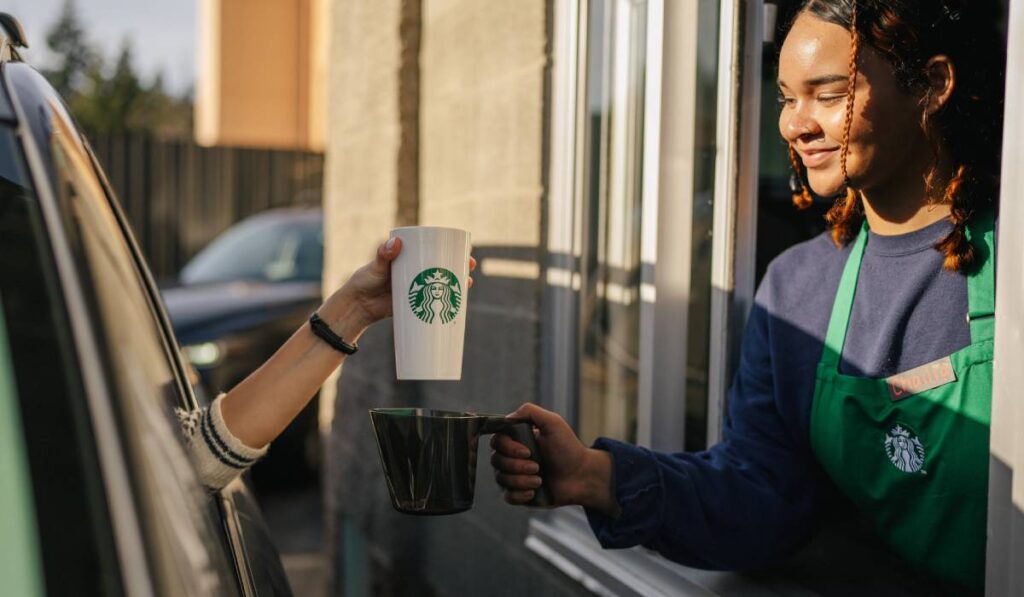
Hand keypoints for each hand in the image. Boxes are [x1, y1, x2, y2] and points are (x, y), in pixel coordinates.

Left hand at [320, 237, 476, 339]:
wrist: (358, 307)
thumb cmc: (365, 281)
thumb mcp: (376, 266)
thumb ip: (383, 255)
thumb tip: (396, 243)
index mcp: (410, 258)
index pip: (434, 250)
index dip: (452, 249)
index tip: (464, 248)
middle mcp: (417, 271)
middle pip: (443, 266)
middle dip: (460, 266)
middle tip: (469, 266)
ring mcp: (418, 288)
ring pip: (442, 284)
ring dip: (458, 283)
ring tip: (468, 284)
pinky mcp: (417, 304)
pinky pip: (435, 302)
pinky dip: (447, 302)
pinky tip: (459, 304)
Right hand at [490, 403, 618, 515]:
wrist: (582, 476)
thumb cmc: (568, 449)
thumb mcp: (553, 423)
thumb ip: (530, 412)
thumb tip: (508, 417)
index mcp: (517, 440)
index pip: (497, 441)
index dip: (508, 447)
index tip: (528, 451)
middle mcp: (513, 457)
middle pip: (496, 461)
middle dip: (517, 466)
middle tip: (537, 466)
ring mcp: (515, 476)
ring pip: (501, 479)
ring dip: (521, 480)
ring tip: (540, 480)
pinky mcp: (519, 494)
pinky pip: (507, 497)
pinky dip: (519, 495)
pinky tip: (533, 492)